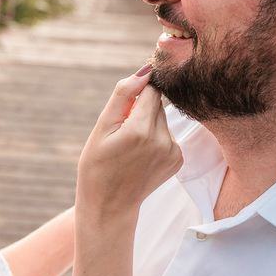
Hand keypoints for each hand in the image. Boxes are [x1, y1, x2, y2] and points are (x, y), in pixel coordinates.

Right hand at [76, 66, 181, 221]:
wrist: (109, 205)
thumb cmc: (97, 165)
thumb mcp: (102, 127)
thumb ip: (123, 95)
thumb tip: (145, 71)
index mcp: (141, 129)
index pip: (151, 90)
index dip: (136, 93)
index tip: (125, 105)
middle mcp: (163, 140)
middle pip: (157, 104)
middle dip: (140, 111)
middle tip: (122, 133)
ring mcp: (173, 152)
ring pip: (163, 120)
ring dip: (148, 125)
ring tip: (130, 146)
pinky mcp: (178, 160)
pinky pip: (168, 135)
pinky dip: (156, 139)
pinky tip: (141, 155)